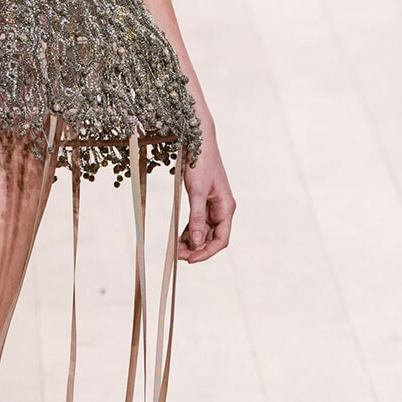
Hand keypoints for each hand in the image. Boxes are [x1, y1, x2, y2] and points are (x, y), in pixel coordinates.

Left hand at [178, 141, 234, 263]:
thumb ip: (196, 217)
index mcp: (226, 208)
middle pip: (212, 238)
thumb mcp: (197, 191)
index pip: (221, 239)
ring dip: (191, 242)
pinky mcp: (203, 201)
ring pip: (203, 231)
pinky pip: (197, 222)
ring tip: (175, 249)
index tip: (190, 259)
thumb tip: (196, 242)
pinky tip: (178, 238)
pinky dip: (189, 231)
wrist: (199, 142)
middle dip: (196, 249)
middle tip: (177, 255)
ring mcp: (213, 206)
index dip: (207, 252)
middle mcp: (222, 209)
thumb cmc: (201, 163)